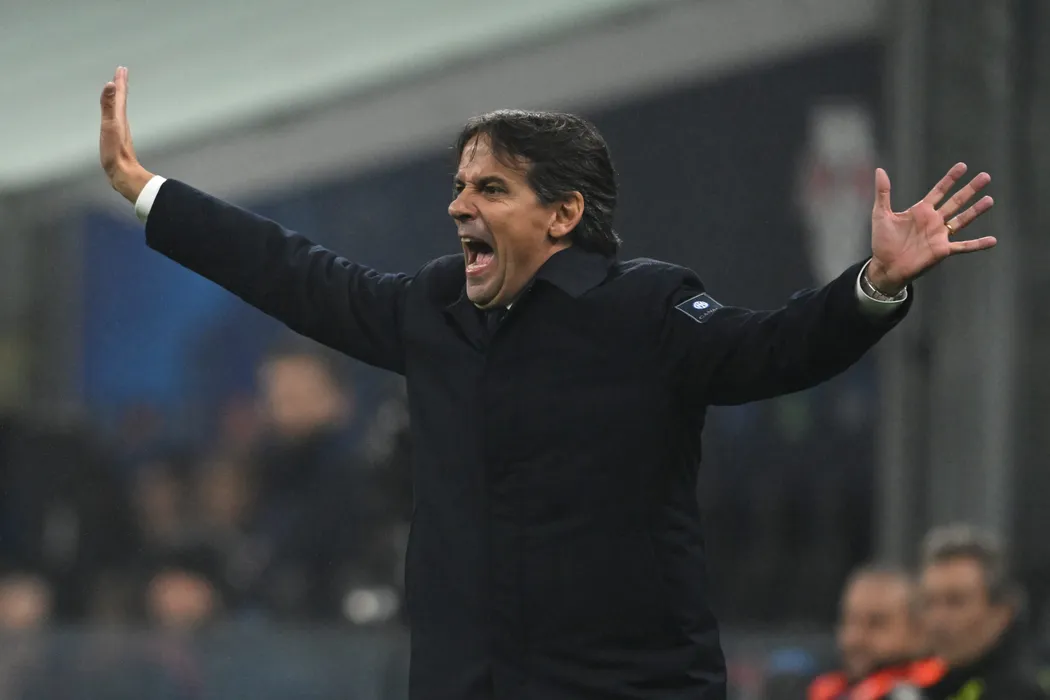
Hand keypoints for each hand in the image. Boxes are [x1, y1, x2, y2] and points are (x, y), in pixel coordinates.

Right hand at [99, 66, 152, 202]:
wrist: (123, 174)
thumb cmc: (115, 152)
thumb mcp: (110, 126)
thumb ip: (109, 106)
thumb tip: (111, 84)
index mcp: (120, 117)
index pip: (121, 95)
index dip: (120, 81)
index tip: (122, 68)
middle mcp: (121, 122)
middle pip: (122, 100)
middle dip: (121, 86)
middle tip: (121, 73)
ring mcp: (120, 131)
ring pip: (120, 109)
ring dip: (119, 97)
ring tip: (118, 90)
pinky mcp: (117, 140)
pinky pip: (116, 120)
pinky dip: (115, 112)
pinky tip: (114, 116)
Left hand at [866, 163, 995, 295]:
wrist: (885, 266)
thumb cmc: (882, 241)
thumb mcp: (881, 214)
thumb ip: (883, 192)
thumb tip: (879, 170)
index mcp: (921, 210)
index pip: (939, 191)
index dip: (950, 179)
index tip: (962, 166)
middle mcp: (934, 221)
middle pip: (956, 201)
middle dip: (970, 189)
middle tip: (985, 176)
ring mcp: (940, 235)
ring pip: (962, 220)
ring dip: (976, 211)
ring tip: (990, 200)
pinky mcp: (942, 250)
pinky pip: (964, 246)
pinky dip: (977, 244)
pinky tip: (993, 240)